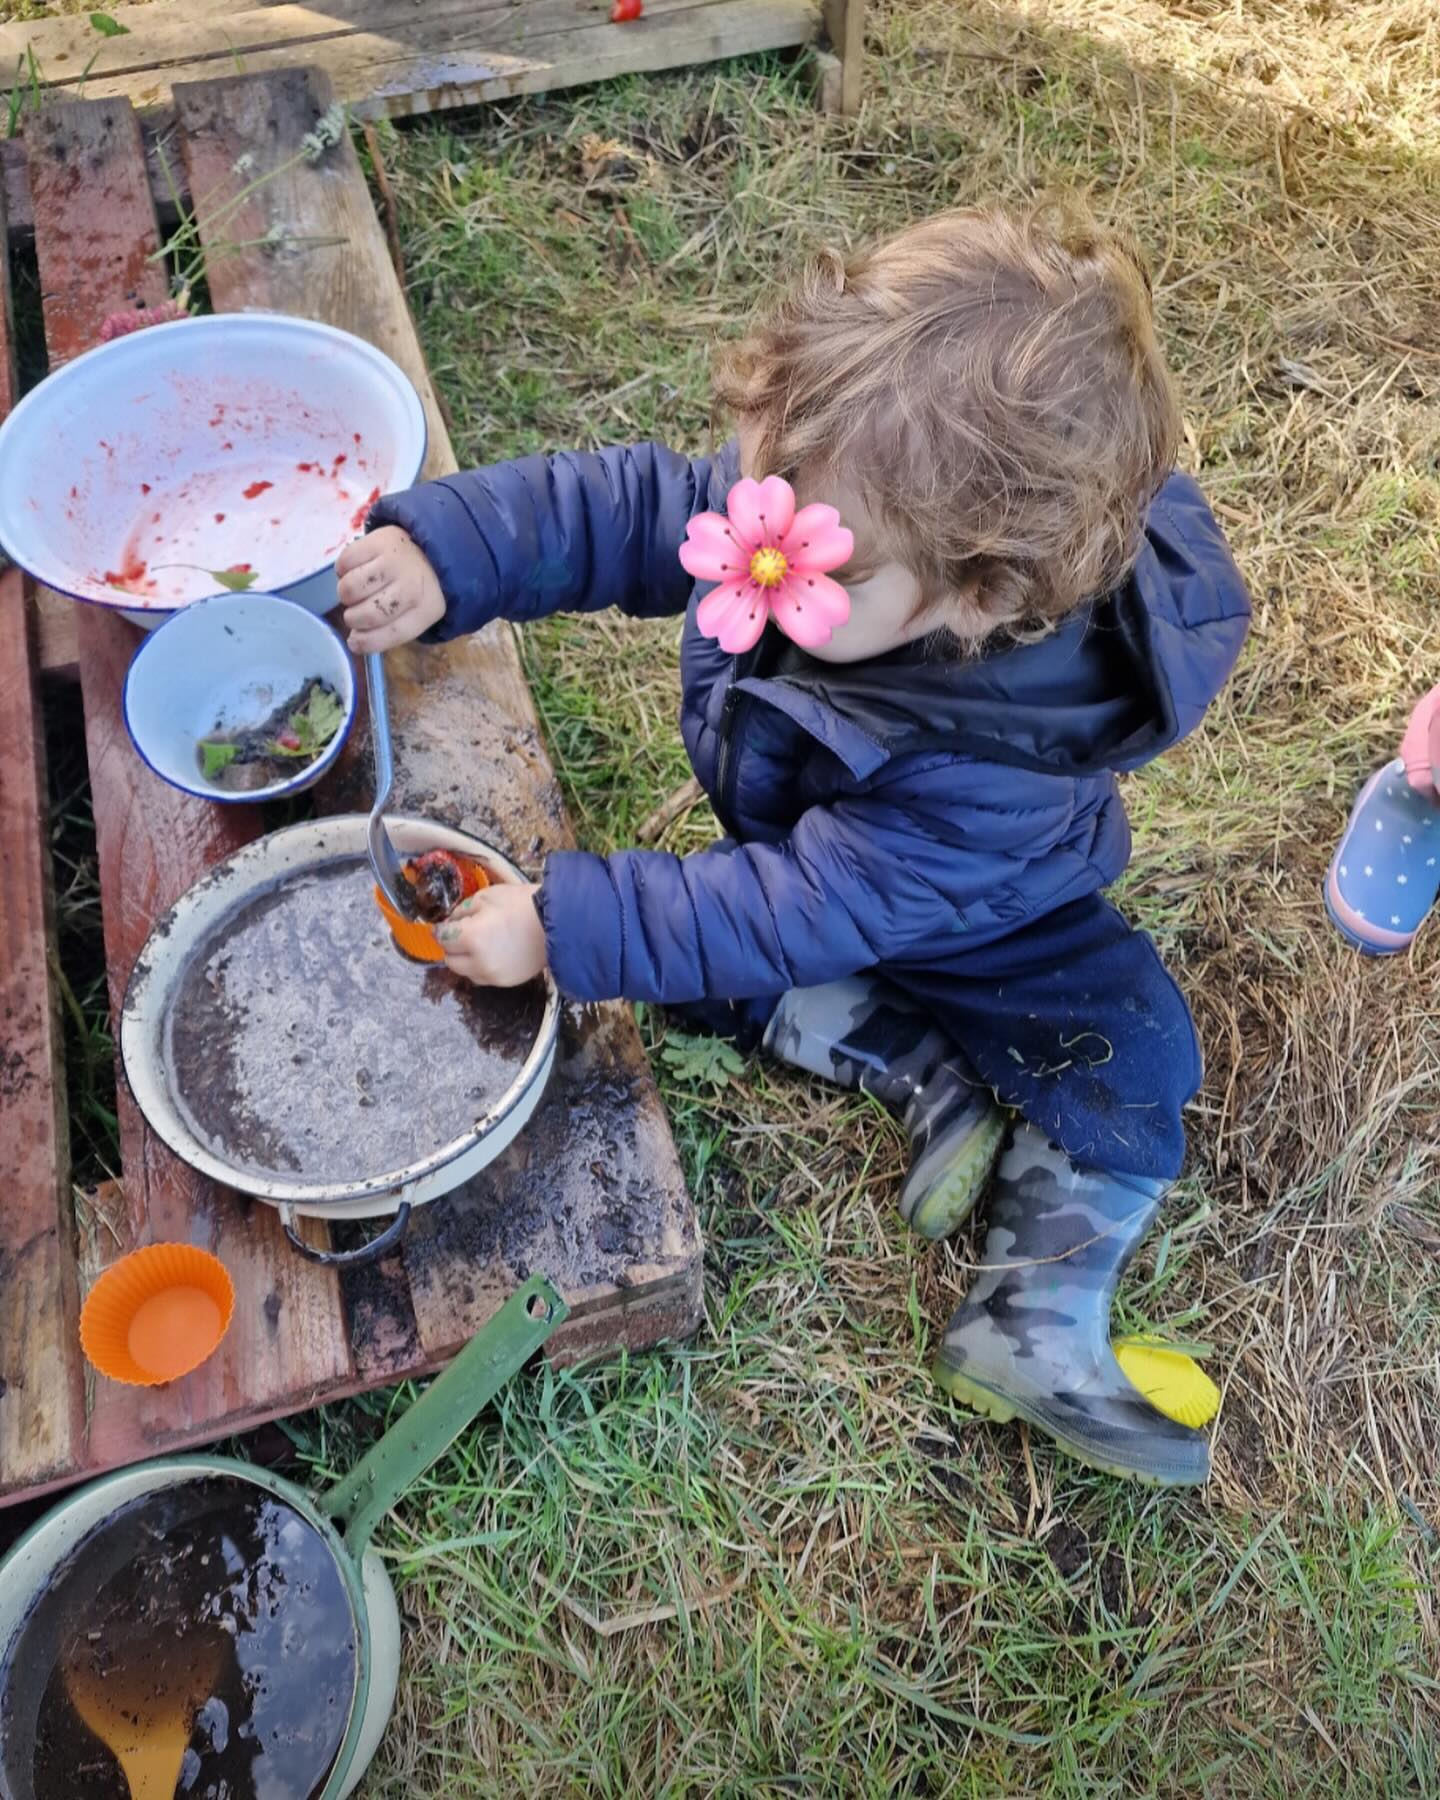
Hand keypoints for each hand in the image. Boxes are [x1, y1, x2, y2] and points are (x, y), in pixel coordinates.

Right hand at [336, 526, 445, 651]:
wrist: (429, 548)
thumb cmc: (417, 588)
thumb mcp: (415, 613)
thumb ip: (389, 631)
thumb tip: (353, 641)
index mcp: (426, 609)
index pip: (392, 633)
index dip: (367, 642)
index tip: (354, 643)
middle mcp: (411, 586)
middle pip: (367, 614)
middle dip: (353, 618)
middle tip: (355, 611)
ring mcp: (394, 562)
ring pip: (350, 588)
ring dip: (346, 594)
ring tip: (355, 591)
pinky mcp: (377, 541)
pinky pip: (344, 562)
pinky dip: (342, 570)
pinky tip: (354, 570)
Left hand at [435, 882, 547, 986]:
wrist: (558, 922)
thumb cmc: (522, 904)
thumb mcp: (487, 896)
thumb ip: (463, 911)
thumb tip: (450, 922)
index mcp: (471, 937)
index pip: (443, 938)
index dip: (442, 929)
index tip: (445, 925)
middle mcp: (478, 962)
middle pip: (450, 959)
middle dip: (452, 946)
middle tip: (461, 933)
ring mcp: (493, 975)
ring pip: (465, 972)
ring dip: (465, 960)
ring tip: (479, 944)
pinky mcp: (506, 982)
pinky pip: (483, 978)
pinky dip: (481, 967)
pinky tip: (493, 953)